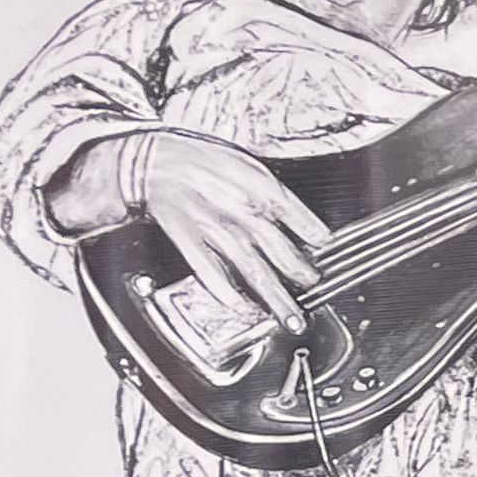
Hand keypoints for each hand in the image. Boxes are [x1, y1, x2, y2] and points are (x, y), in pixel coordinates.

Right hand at [133, 131, 324, 335]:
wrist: (151, 161)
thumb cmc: (196, 160)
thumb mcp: (244, 163)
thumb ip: (269, 190)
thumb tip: (292, 210)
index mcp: (256, 187)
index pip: (294, 211)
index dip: (312, 229)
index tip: (324, 244)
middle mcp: (240, 210)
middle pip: (277, 248)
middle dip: (299, 273)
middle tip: (314, 288)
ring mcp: (214, 227)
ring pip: (250, 266)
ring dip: (272, 294)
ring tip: (290, 315)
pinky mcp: (186, 237)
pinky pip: (206, 266)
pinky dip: (222, 286)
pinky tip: (237, 305)